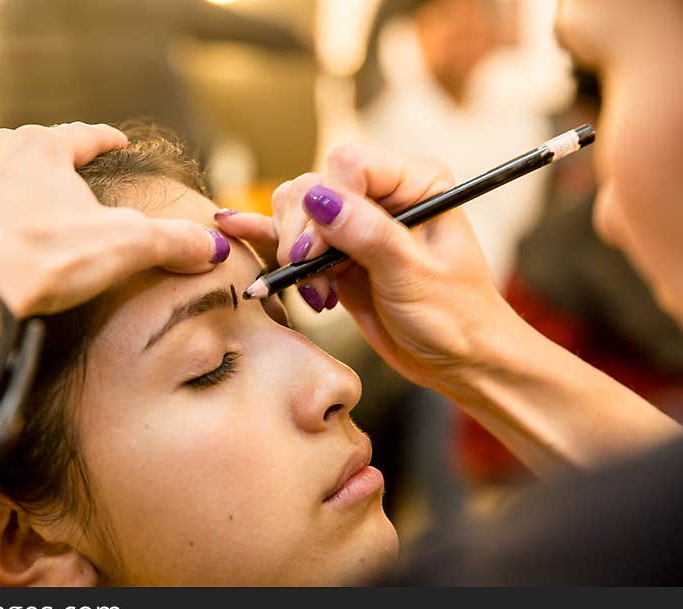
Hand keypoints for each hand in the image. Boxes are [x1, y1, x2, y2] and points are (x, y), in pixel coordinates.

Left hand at [0, 122, 228, 316]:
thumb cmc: (45, 257)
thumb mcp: (124, 246)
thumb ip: (172, 242)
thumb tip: (215, 246)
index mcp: (39, 152)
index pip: (79, 136)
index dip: (101, 139)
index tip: (114, 141)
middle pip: (16, 149)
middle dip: (35, 159)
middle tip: (50, 174)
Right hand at [217, 143, 514, 389]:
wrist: (457, 360)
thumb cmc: (455, 316)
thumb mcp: (414, 275)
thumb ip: (368, 234)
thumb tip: (320, 198)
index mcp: (415, 182)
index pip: (350, 164)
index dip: (326, 202)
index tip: (317, 252)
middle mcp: (382, 194)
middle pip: (313, 185)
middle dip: (302, 232)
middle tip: (310, 275)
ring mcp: (356, 223)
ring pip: (296, 208)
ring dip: (291, 249)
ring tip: (316, 292)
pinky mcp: (336, 253)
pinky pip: (293, 236)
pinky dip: (266, 235)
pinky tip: (234, 226)